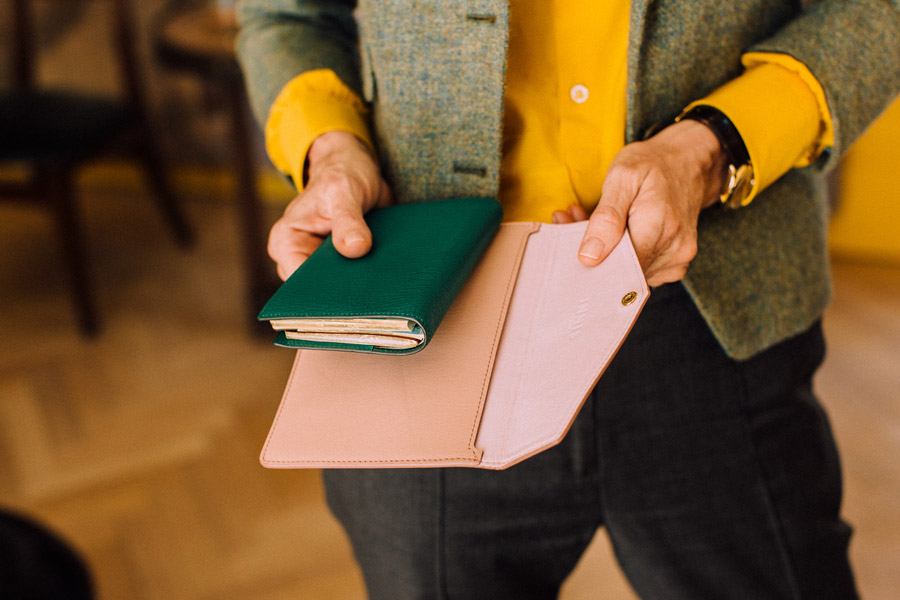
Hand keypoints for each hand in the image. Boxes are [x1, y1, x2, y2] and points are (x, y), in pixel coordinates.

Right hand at [267, 131, 391, 279]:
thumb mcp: (344, 191)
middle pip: (318, 290)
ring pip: (339, 288)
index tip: (351, 293)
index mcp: (286, 241)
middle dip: (344, 292)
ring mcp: (322, 263)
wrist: (359, 169)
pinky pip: (355, 280)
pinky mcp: (344, 264)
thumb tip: (355, 249)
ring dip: (360, 286)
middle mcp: (300, 256)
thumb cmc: (342, 173)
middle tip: (373, 292)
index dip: (323, 291)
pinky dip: (370, 278)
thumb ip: (347, 220)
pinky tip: (388, 277)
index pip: (298, 281)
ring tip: (383, 282)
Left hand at [576, 119, 726, 286]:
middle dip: (590, 253)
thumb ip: (606, 218)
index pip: (617, 270)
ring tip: (587, 220)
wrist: (689, 162)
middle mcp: (674, 251)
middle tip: (570, 222)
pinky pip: (641, 270)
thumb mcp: (623, 176)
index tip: (568, 238)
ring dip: (603, 253)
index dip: (589, 261)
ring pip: (628, 274)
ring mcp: (677, 261)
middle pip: (620, 273)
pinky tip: (610, 233)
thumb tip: (589, 257)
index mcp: (659, 228)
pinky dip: (620, 255)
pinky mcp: (674, 264)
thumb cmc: (653, 164)